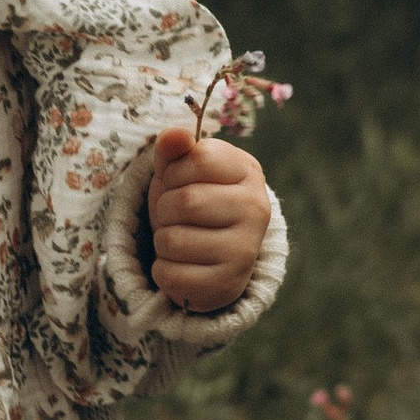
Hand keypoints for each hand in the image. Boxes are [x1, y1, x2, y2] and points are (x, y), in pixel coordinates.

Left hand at [146, 126, 273, 316]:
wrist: (213, 257)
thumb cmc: (194, 202)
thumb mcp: (180, 171)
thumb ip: (174, 149)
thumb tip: (175, 135)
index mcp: (248, 172)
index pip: (199, 158)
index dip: (174, 171)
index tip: (180, 182)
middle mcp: (257, 209)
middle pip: (185, 201)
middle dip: (165, 209)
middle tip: (178, 217)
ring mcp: (245, 249)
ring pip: (172, 240)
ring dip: (163, 240)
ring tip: (182, 240)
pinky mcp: (227, 285)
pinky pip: (170, 275)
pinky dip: (163, 270)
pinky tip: (183, 266)